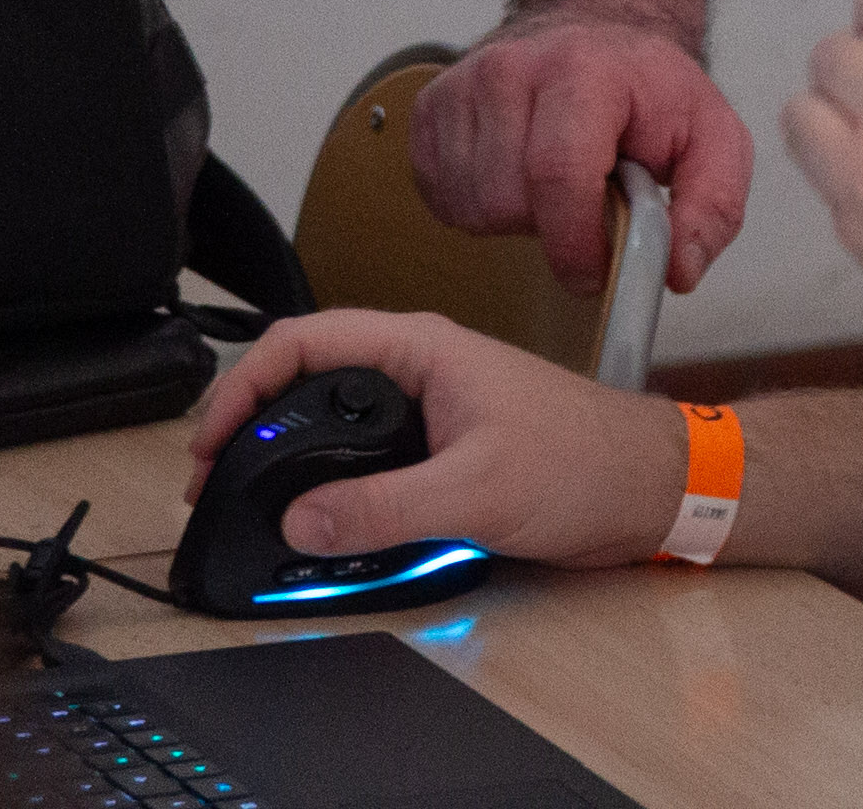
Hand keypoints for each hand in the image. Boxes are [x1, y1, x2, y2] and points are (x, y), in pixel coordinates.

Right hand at [183, 309, 691, 565]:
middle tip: (215, 478)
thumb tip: (303, 521)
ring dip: (286, 453)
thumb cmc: (586, 462)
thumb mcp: (474, 490)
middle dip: (251, 422)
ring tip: (250, 498)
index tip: (213, 442)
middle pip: (308, 377)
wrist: (649, 486)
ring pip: (333, 417)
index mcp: (423, 349)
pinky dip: (328, 480)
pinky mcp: (443, 446)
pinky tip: (314, 516)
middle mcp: (421, 368)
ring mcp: (431, 406)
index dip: (245, 386)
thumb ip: (382, 508)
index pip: (305, 340)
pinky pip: (365, 455)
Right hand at [413, 3, 752, 292]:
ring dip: (516, 219)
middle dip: (552, 227)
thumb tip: (678, 269)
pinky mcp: (430, 109)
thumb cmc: (647, 91)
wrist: (594, 35)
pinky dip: (481, 207)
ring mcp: (462, 85)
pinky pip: (442, 199)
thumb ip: (713, 206)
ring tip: (553, 186)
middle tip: (587, 201)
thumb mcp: (712, 138)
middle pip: (508, 201)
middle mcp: (510, 68)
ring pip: (472, 206)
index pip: (558, 172)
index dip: (575, 242)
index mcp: (584, 70)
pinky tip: (517, 179)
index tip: (595, 270)